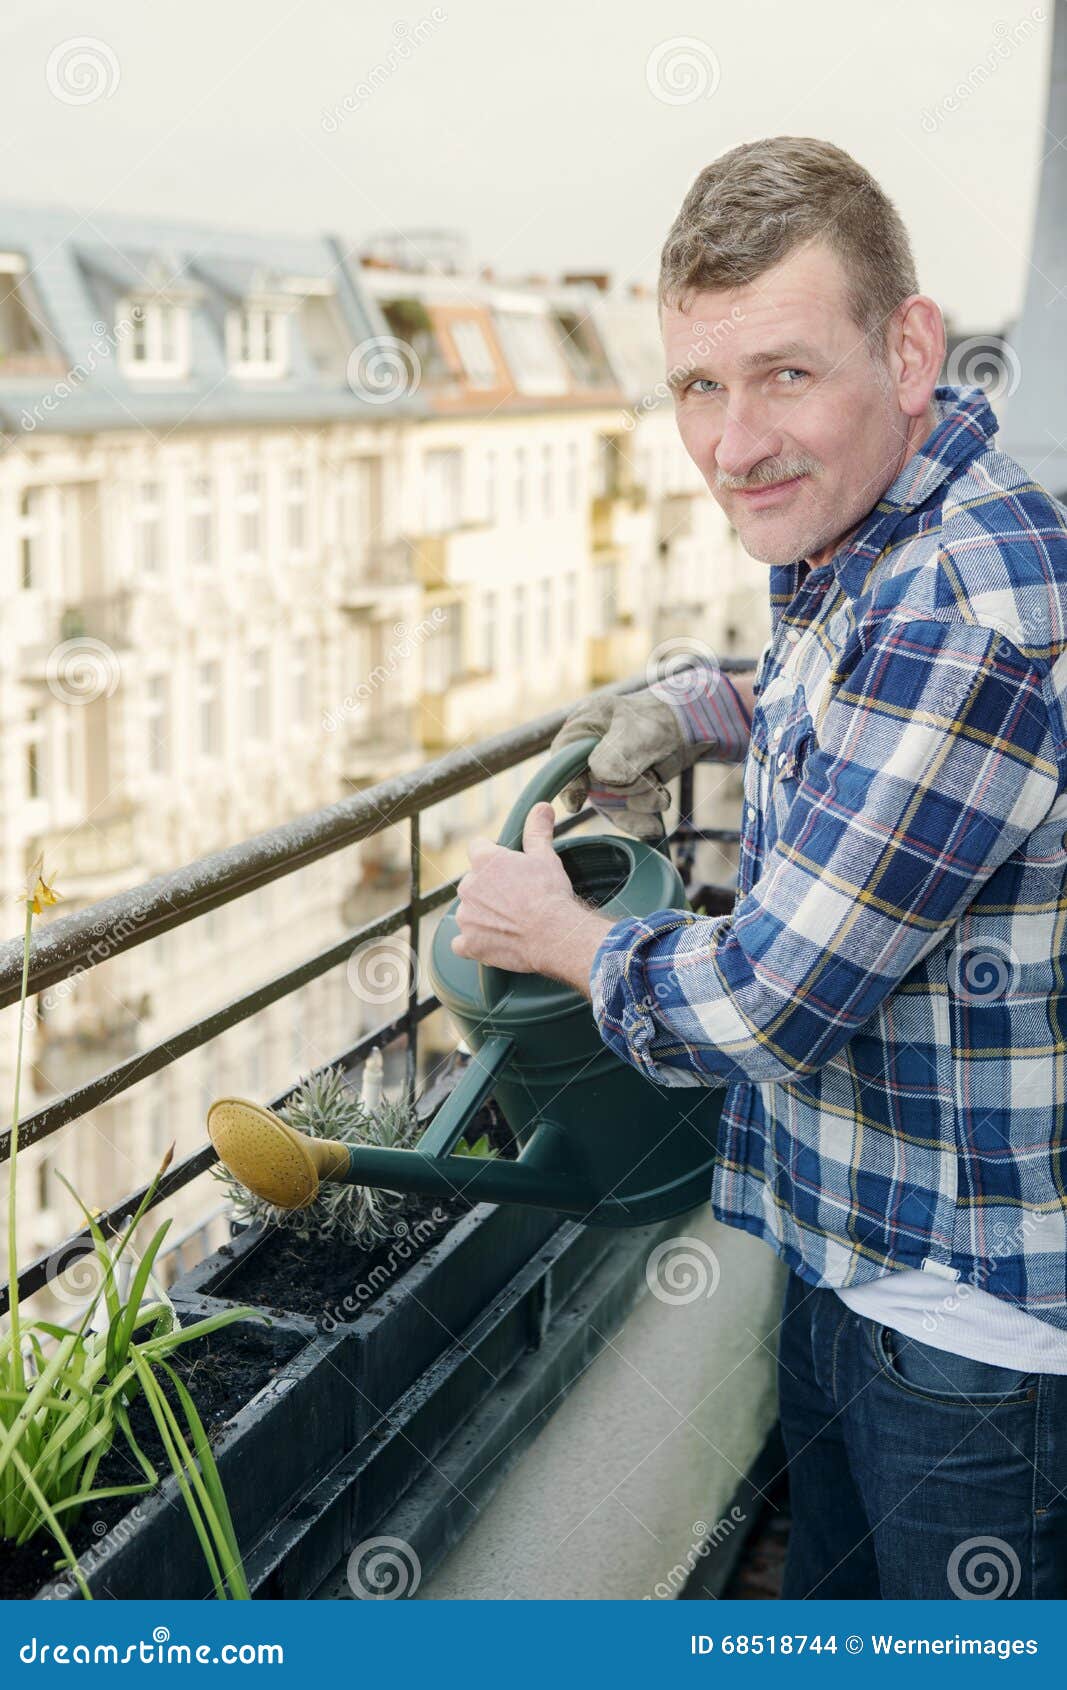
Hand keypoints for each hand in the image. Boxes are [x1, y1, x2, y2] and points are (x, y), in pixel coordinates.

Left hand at [451, 802, 611, 991]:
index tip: (508, 868)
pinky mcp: (469, 943)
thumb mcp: (545, 856)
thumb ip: (537, 830)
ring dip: (482, 915)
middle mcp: (468, 886)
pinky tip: (489, 942)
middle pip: (472, 882)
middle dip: (488, 888)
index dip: (493, 857)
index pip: (477, 848)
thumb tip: (541, 806)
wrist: (553, 933)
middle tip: (514, 898)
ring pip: (468, 911)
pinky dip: (472, 943)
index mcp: (484, 860)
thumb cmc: (549, 893)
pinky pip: (461, 943)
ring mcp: (466, 916)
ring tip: (509, 922)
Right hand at [551, 689, 701, 841]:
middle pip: (591, 789)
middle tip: (649, 776)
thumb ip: (617, 754)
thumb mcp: (638, 733)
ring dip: (640, 804)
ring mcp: (604, 776)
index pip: (561, 764)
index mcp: (580, 731)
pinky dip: (640, 821)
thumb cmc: (659, 718)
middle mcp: (587, 756)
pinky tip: (654, 827)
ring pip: (612, 805)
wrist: (688, 725)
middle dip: (624, 791)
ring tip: (660, 790)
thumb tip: (603, 777)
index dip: (568, 785)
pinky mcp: (622, 791)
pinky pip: (624, 814)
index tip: (577, 803)